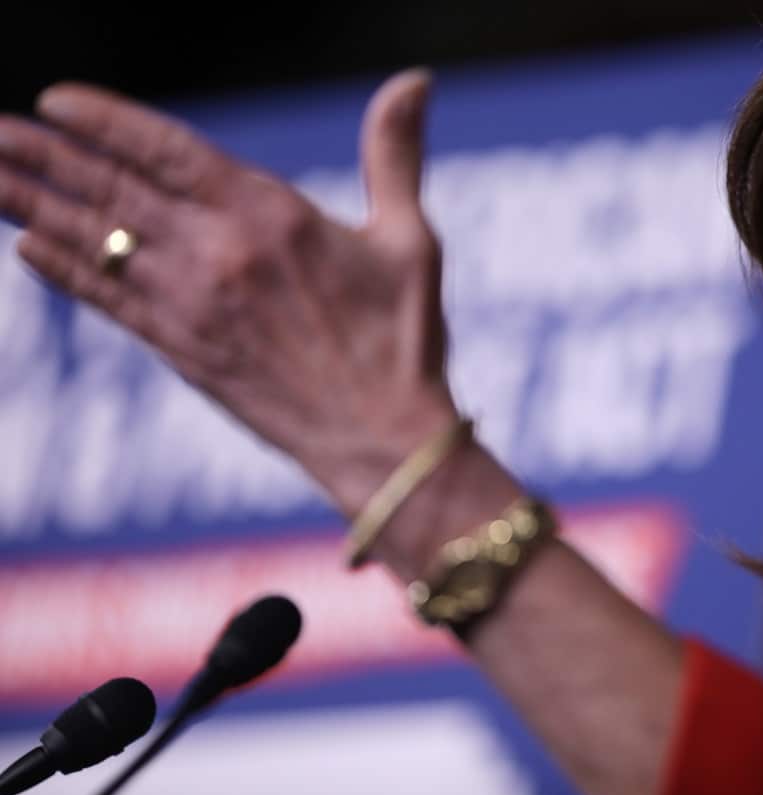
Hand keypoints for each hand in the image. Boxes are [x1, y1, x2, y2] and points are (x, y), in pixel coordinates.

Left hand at [0, 69, 456, 514]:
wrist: (383, 440)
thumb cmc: (406, 339)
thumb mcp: (409, 238)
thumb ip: (395, 154)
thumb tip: (416, 78)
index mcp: (271, 216)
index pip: (168, 150)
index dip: (107, 122)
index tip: (55, 100)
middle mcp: (218, 254)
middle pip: (114, 192)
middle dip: (47, 156)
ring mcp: (192, 305)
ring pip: (97, 242)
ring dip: (34, 205)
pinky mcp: (183, 351)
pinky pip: (108, 302)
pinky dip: (66, 271)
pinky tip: (27, 248)